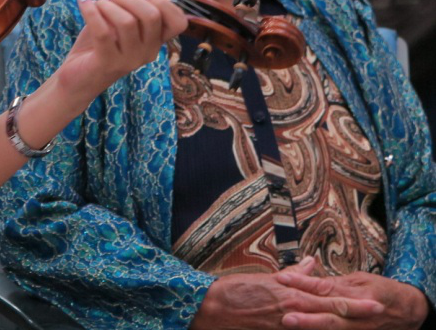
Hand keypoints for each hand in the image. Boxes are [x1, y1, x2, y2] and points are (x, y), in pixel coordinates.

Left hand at [55, 0, 187, 106]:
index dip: (162, 1)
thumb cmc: (100, 42)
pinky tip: (83, 0)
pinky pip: (102, 30)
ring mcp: (129, 60)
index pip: (180, 21)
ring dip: (108, 4)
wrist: (76, 75)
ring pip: (127, 22)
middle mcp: (149, 52)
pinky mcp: (107, 63)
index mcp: (156, 40)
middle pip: (151, 15)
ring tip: (97, 3)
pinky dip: (90, 10)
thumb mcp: (118, 13)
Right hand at [191, 262, 384, 329]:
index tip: (373, 300)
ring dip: (340, 325)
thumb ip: (291, 275)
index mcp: (289, 293)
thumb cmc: (232, 291)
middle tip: (379, 311)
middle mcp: (291, 309)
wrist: (208, 307)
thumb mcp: (263, 278)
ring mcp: (284, 325)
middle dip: (356, 312)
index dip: (352, 300)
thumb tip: (310, 263)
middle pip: (330, 312)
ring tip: (364, 325)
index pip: (327, 296)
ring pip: (319, 326)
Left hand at [276, 267, 428, 329]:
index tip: (281, 277)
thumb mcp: (360, 279)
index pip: (324, 288)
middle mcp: (357, 315)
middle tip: (283, 313)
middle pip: (327, 314)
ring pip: (332, 329)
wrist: (407, 311)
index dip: (302, 283)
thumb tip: (310, 276)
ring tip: (289, 324)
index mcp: (356, 295)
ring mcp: (358, 329)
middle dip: (305, 315)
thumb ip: (335, 281)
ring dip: (310, 327)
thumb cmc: (382, 290)